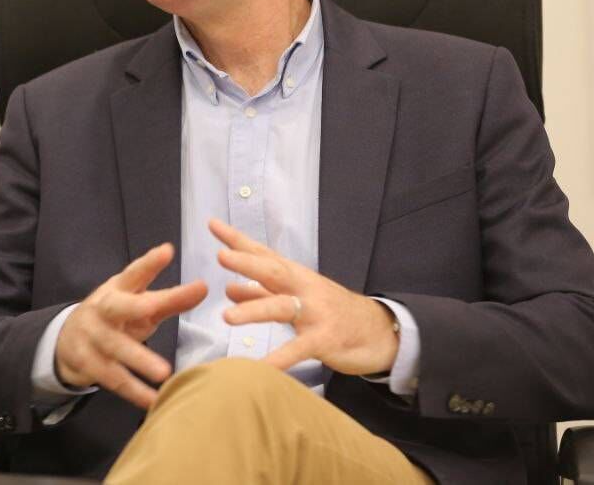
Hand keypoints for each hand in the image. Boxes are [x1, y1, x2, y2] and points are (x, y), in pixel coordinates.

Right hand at [55, 243, 207, 409]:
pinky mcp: (88, 363)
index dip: (149, 263)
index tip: (167, 251)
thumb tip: (204, 287)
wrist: (67, 340)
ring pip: (115, 348)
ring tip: (165, 372)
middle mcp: (103, 309)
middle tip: (154, 308)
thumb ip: (171, 299)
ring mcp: (92, 336)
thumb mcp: (139, 304)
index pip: (134, 273)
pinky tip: (154, 401)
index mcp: (117, 289)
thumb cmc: (115, 317)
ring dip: (139, 360)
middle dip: (135, 307)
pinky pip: (113, 379)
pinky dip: (134, 391)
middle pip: (118, 307)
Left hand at [210, 218, 398, 376]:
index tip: (212, 225)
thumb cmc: (332, 312)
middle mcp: (304, 289)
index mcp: (294, 276)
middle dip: (248, 263)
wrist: (381, 332)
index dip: (238, 240)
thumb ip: (263, 293)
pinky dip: (280, 360)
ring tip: (227, 316)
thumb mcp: (297, 297)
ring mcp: (316, 313)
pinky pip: (299, 349)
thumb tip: (228, 287)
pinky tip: (260, 369)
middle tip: (221, 256)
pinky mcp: (326, 339)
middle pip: (273, 272)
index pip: (263, 254)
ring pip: (282, 307)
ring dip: (255, 309)